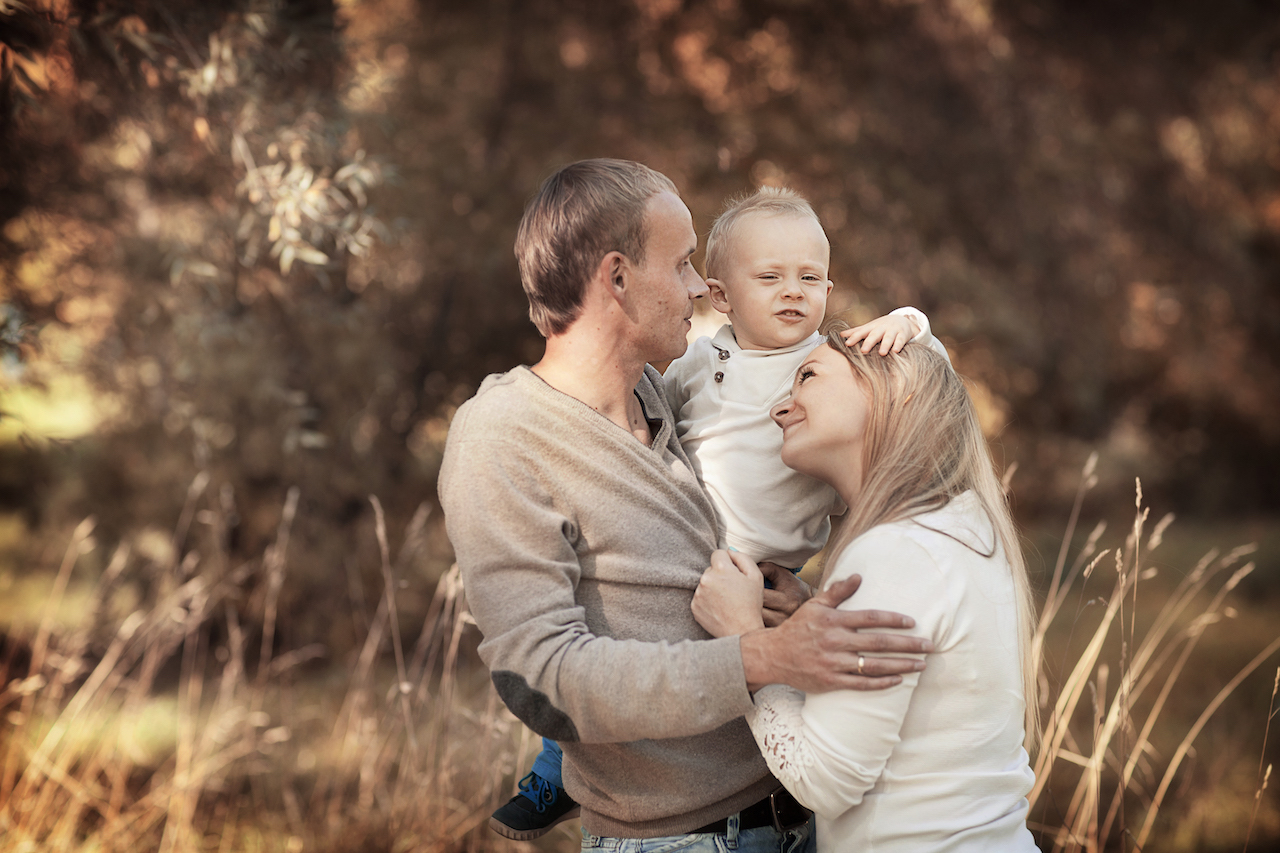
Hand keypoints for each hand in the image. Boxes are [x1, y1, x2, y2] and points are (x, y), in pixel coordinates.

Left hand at [693, 550, 765, 637]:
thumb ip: (742, 557)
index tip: (733, 573)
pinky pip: (700, 597)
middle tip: (733, 590)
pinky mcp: (694, 606)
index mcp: (721, 568)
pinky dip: (707, 600)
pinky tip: (719, 608)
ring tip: (726, 601)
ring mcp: (698, 593)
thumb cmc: (751, 604)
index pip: (718, 553)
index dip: (728, 562)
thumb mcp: (755, 576)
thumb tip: (729, 551)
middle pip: (711, 569)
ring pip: (705, 583)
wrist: (742, 631)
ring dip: (713, 588)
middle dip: (720, 576)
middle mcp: (706, 578)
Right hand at [739, 573, 932, 692]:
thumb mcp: (815, 605)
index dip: (893, 620)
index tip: (913, 623)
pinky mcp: (831, 681)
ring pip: (874, 665)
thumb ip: (838, 591)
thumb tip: (859, 577)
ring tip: (921, 665)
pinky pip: (861, 684)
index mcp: (833, 621)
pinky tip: (899, 680)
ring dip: (901, 665)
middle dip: (908, 645)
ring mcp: (833, 663)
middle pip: (878, 643)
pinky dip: (881, 682)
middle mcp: (835, 642)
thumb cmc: (797, 628)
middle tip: (930, 646)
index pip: (870, 618)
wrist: (772, 655)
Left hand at [841, 314, 918, 355]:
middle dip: (869, 342)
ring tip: (882, 353)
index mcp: (872, 327)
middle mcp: (882, 328)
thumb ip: (856, 332)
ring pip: (888, 337)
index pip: (862, 332)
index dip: (854, 337)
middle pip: (875, 334)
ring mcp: (893, 330)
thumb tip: (841, 335)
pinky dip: (898, 345)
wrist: (902, 320)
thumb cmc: (881, 327)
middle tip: (863, 350)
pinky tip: (896, 351)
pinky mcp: (903, 334)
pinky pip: (901, 340)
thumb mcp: (869, 328)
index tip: (847, 344)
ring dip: (885, 344)